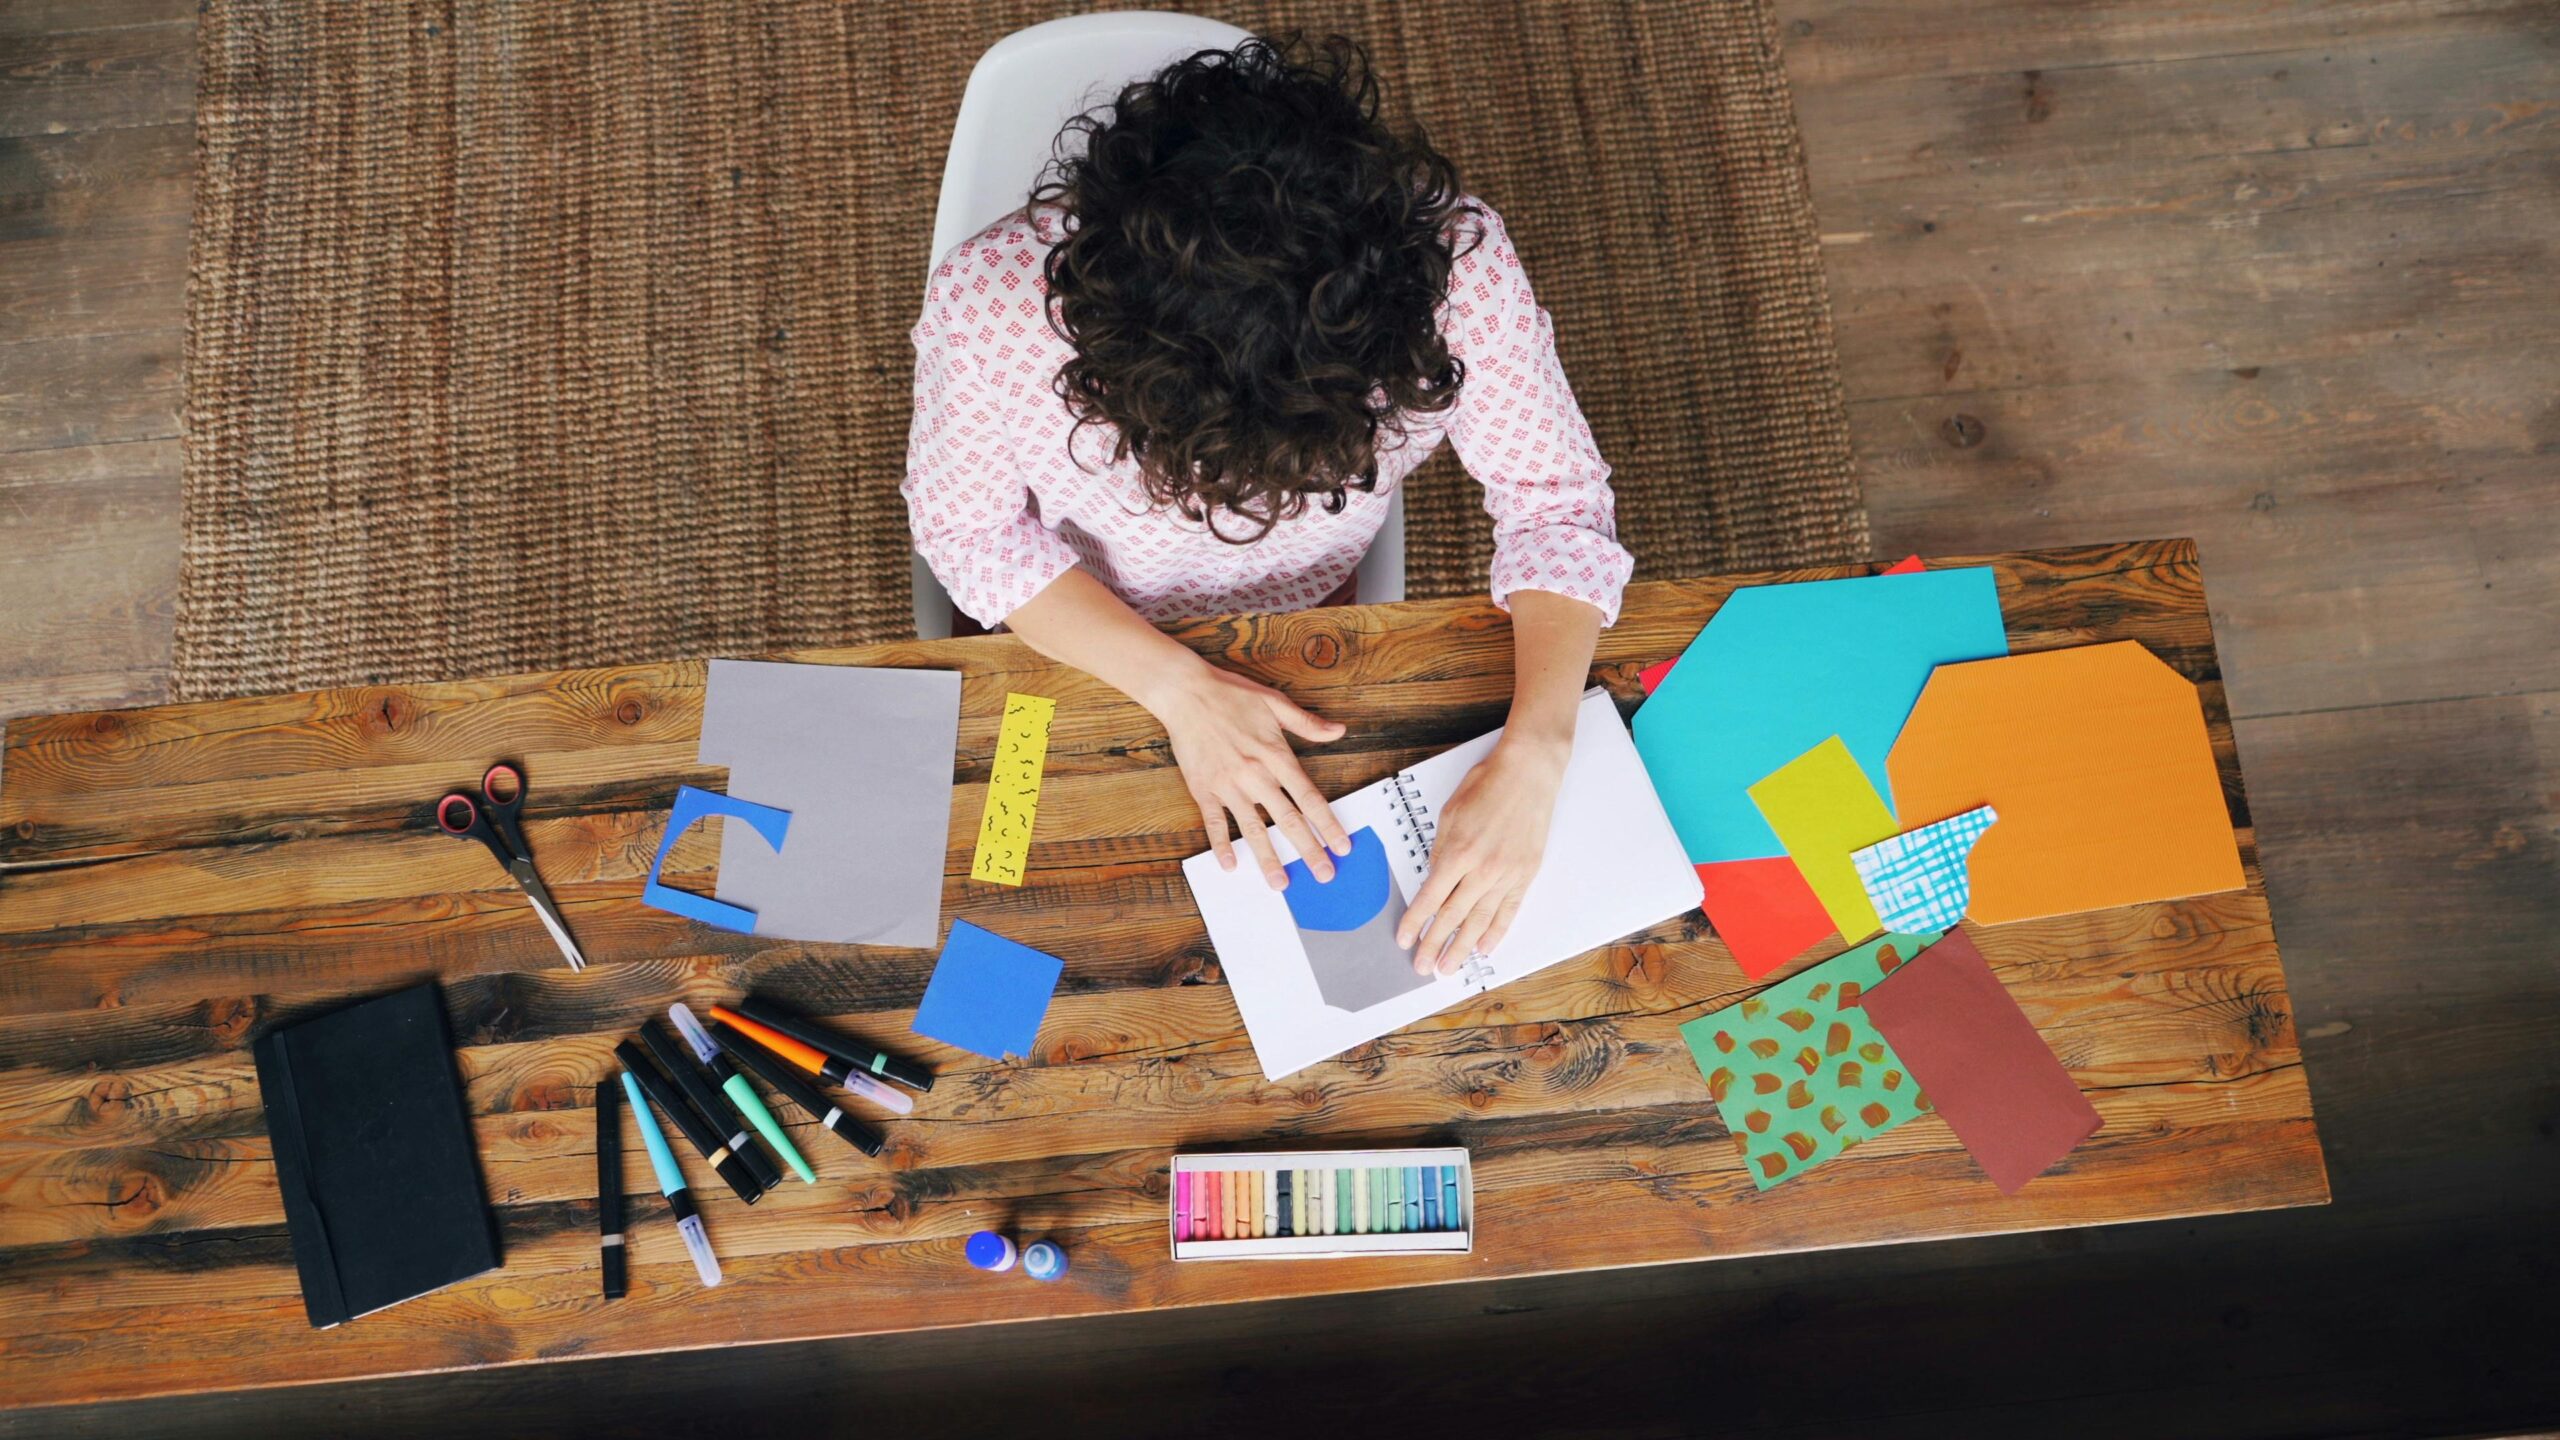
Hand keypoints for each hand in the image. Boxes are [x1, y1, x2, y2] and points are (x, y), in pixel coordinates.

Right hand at [1144, 659, 1352, 890]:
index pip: (1308, 798)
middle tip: (1324, 875)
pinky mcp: (1204, 789)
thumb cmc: (1230, 694)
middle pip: (1287, 820)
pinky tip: (1230, 865)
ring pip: (1253, 828)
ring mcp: (1228, 785)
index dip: (1327, 824)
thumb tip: (1339, 730)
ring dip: (1269, 857)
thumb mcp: (1274, 702)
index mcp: (1276, 755)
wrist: (1186, 692)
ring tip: (1280, 883)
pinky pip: (1215, 823)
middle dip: (1308, 850)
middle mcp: (1255, 774)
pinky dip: (1222, 845)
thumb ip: (1307, 722)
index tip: (1341, 845)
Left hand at [1396, 732, 1569, 973]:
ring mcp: (1507, 874)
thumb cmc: (1487, 785)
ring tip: (1449, 968)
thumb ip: (1440, 851)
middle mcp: (1483, 869)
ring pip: (1481, 921)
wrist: (1529, 772)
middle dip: (1435, 945)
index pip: (1430, 899)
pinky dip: (1496, 932)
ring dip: (1462, 948)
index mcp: (1458, 852)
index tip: (1405, 941)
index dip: (1415, 923)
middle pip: (1453, 917)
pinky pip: (1509, 911)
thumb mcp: (1450, 814)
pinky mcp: (1526, 874)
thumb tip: (1433, 881)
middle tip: (1423, 967)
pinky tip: (1484, 948)